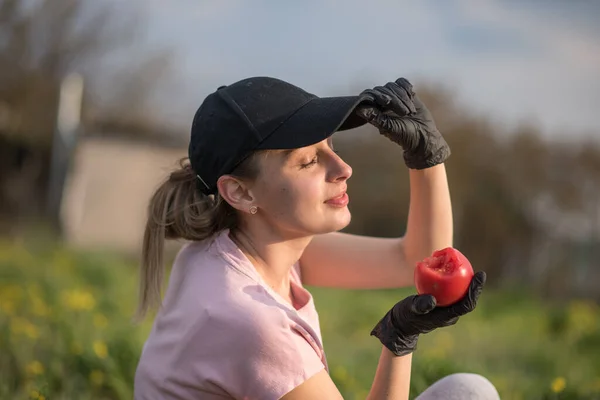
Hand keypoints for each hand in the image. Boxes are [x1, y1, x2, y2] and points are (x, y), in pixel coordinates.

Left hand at [356, 78, 450, 169]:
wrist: (423, 135)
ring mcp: (395, 97)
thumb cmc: (404, 135)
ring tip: (410, 111)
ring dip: (403, 97)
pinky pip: (402, 83)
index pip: (371, 94)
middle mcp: (383, 102)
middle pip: (383, 89)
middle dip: (395, 100)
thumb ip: (375, 118)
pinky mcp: (406, 94)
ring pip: (393, 86)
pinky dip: (406, 87)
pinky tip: (411, 96)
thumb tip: (359, 109)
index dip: (378, 95)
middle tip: (404, 113)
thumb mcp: (389, 128)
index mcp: (375, 110)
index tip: (387, 102)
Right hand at [370, 271, 485, 355]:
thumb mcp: (410, 309)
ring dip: (466, 284)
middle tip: (480, 273)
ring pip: (460, 297)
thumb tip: (432, 300)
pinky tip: (451, 271)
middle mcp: (450, 314)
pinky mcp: (442, 306)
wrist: (400, 324)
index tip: (481, 276)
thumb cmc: (405, 316)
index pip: (466, 304)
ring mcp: (446, 311)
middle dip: (474, 286)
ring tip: (468, 271)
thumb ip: (420, 305)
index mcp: (446, 317)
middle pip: (467, 299)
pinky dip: (453, 283)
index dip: (475, 290)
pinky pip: (452, 294)